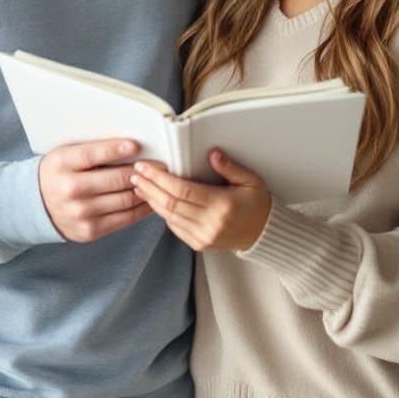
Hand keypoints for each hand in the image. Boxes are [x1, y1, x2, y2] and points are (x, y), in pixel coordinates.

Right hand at [39, 139, 151, 241]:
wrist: (35, 205)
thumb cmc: (60, 172)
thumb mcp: (67, 153)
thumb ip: (93, 149)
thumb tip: (132, 146)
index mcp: (62, 163)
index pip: (93, 154)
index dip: (117, 149)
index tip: (137, 145)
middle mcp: (70, 189)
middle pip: (116, 179)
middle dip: (142, 171)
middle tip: (160, 164)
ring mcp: (80, 213)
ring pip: (125, 199)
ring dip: (146, 189)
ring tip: (159, 181)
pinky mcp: (90, 231)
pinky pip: (124, 219)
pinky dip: (141, 208)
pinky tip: (150, 198)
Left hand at [130, 150, 271, 250]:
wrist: (262, 233)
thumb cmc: (256, 204)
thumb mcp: (250, 181)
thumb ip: (230, 167)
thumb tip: (212, 154)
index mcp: (222, 205)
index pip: (182, 190)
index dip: (160, 178)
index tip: (146, 167)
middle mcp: (210, 223)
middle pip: (170, 203)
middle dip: (149, 187)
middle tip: (136, 174)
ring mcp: (203, 237)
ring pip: (168, 216)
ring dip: (151, 200)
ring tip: (139, 185)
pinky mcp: (198, 244)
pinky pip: (174, 227)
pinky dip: (162, 213)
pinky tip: (154, 200)